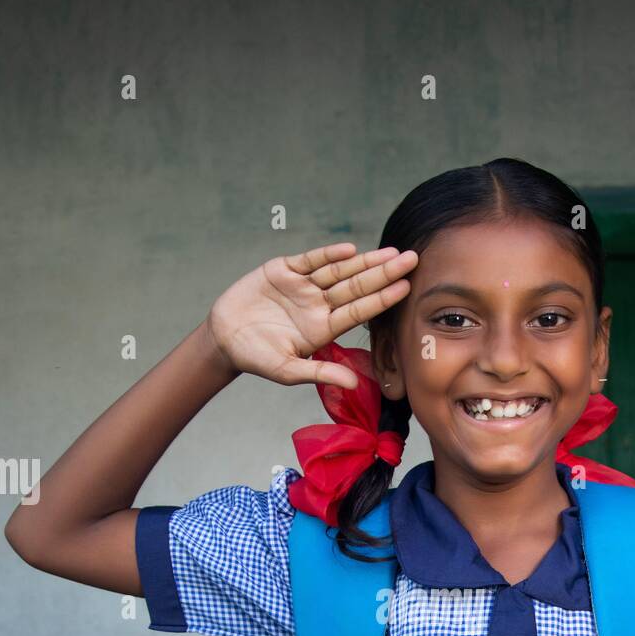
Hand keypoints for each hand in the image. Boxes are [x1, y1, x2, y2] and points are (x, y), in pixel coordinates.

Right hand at [203, 242, 418, 389]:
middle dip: (383, 274)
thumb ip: (320, 373)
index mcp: (324, 328)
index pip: (359, 311)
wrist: (224, 338)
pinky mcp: (284, 270)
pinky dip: (327, 255)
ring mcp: (304, 286)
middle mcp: (319, 305)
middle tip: (411, 260)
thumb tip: (354, 384)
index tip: (404, 288)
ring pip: (339, 271)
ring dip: (364, 261)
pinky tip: (348, 251)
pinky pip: (310, 261)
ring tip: (389, 252)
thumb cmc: (256, 358)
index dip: (381, 299)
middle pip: (356, 287)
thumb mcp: (288, 371)